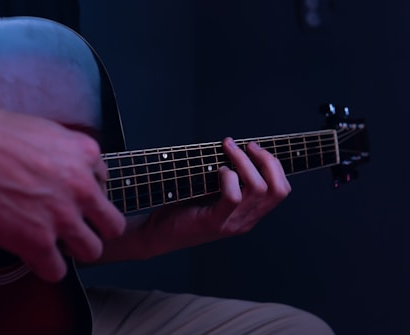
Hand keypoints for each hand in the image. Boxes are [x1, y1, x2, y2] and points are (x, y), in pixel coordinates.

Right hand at [0, 108, 125, 281]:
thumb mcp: (48, 131)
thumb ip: (67, 152)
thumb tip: (68, 167)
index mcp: (87, 155)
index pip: (104, 185)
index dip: (86, 195)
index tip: (70, 199)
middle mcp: (83, 187)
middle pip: (112, 224)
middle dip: (95, 228)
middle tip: (74, 227)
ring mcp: (63, 216)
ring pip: (92, 250)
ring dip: (74, 250)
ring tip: (54, 244)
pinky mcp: (38, 240)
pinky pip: (57, 271)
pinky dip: (45, 267)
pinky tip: (31, 255)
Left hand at [99, 138, 290, 261]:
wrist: (158, 235)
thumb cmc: (183, 208)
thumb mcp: (213, 193)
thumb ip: (229, 180)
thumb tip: (236, 149)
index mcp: (249, 214)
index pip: (281, 191)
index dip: (274, 165)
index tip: (255, 148)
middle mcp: (245, 221)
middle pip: (277, 189)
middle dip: (267, 160)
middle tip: (247, 145)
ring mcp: (231, 224)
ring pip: (258, 188)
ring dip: (244, 161)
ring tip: (228, 150)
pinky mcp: (214, 223)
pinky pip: (232, 196)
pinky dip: (228, 177)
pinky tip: (218, 171)